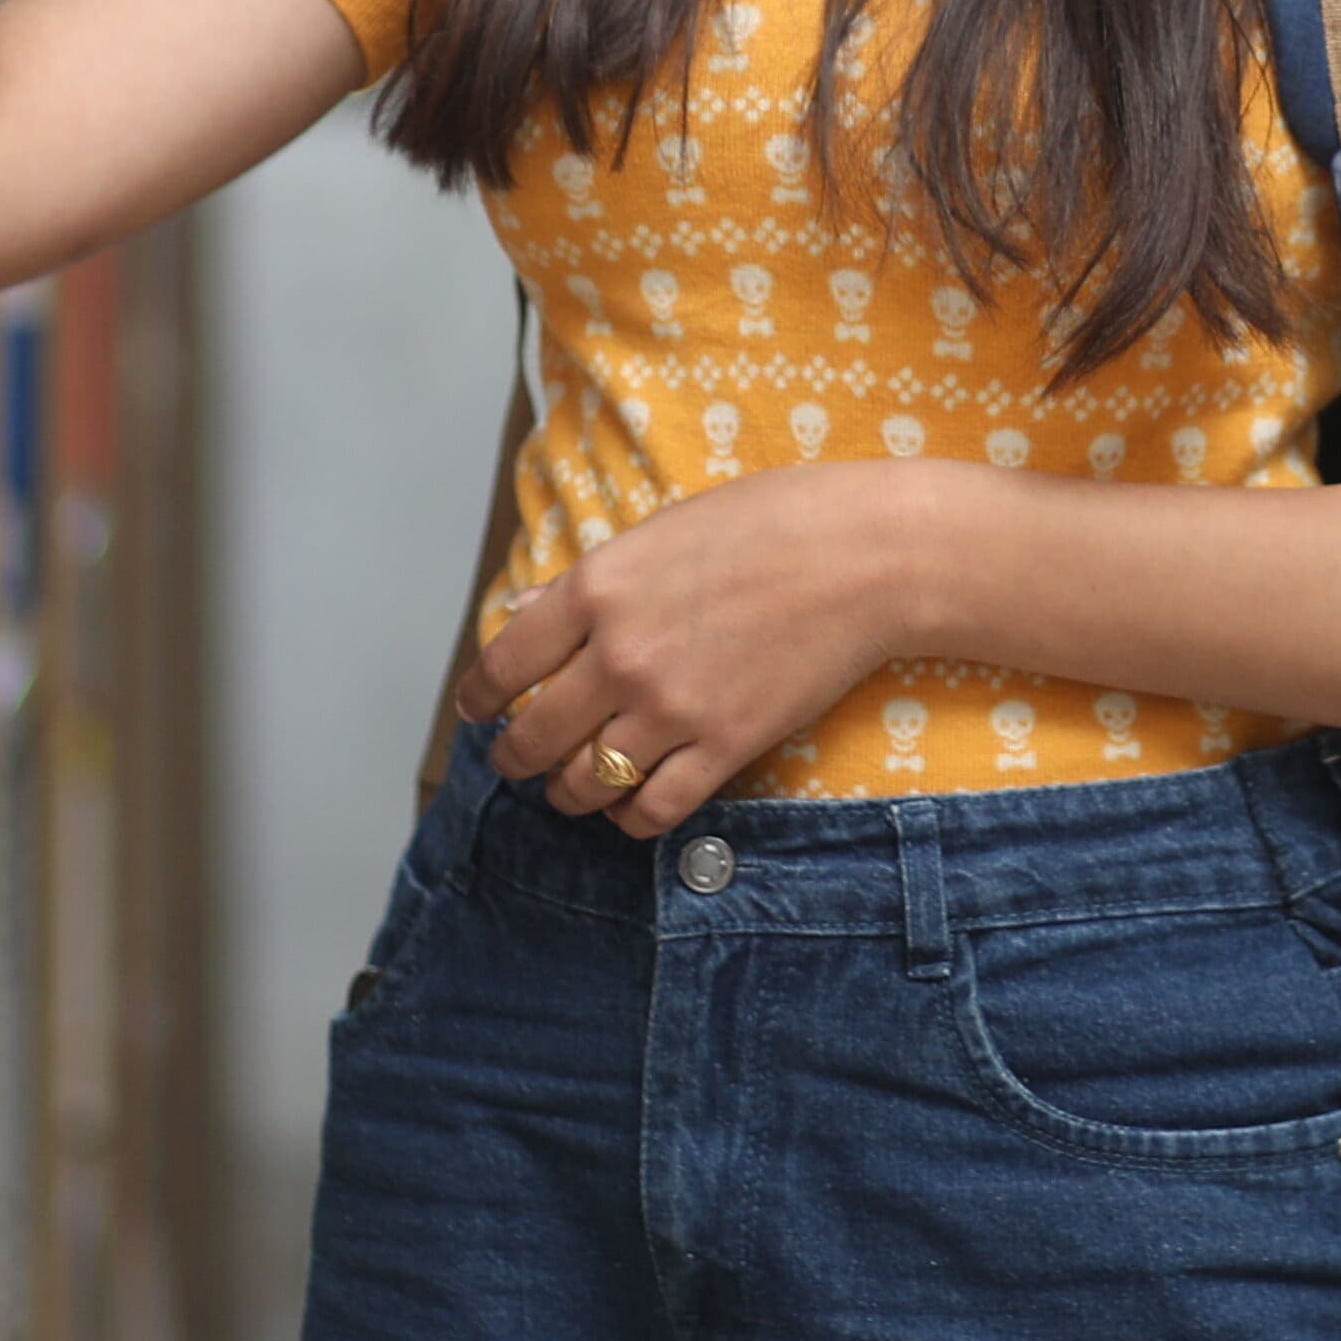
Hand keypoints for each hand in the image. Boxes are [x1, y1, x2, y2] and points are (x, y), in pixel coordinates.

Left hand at [450, 464, 928, 841]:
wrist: (864, 556)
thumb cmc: (771, 522)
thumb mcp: (661, 530)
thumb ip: (591, 580)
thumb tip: (529, 610)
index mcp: (597, 589)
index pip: (506, 662)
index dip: (481, 697)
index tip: (476, 711)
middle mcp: (620, 656)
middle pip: (535, 736)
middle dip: (516, 757)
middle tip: (518, 760)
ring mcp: (670, 709)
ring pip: (584, 783)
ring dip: (568, 793)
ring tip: (571, 787)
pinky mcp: (723, 748)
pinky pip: (651, 809)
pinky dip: (629, 818)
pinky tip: (629, 806)